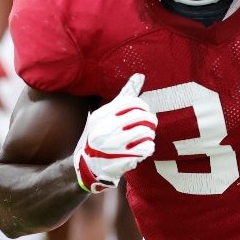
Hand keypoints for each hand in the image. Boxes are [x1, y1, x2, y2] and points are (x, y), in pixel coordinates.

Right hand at [74, 73, 157, 192]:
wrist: (88, 164)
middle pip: (142, 117)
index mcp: (102, 116)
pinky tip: (142, 148)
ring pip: (147, 132)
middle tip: (149, 124)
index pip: (132, 102)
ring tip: (144, 136)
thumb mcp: (107, 113)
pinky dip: (149, 147)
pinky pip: (147, 148)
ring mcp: (114, 146)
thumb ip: (125, 95)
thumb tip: (140, 75)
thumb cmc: (101, 133)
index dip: (142, 106)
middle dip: (150, 120)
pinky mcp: (123, 160)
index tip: (143, 111)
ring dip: (149, 134)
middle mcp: (106, 130)